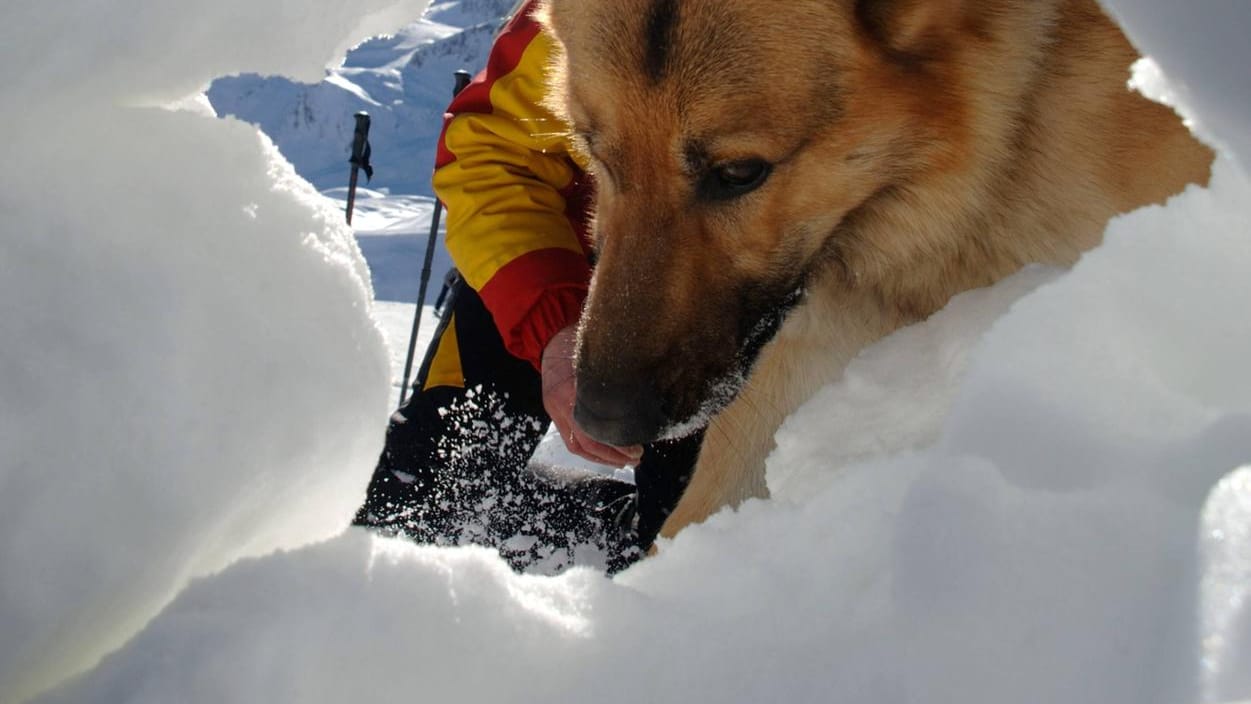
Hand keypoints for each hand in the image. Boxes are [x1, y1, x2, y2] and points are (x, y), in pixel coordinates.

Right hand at [541, 324, 643, 466]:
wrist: (551, 336)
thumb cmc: (579, 341)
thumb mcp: (596, 355)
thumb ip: (612, 378)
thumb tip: (641, 400)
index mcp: (569, 390)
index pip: (592, 428)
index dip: (615, 443)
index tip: (637, 447)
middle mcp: (559, 404)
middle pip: (585, 442)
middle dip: (612, 455)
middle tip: (637, 457)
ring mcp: (555, 410)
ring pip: (577, 445)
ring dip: (602, 458)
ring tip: (626, 460)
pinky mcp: (555, 412)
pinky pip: (571, 440)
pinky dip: (591, 451)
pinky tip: (609, 454)